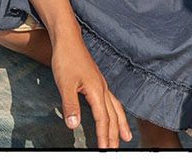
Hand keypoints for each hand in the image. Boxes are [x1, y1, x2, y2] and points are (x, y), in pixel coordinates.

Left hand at [49, 33, 132, 147]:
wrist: (68, 40)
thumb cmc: (66, 59)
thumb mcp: (65, 84)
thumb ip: (70, 105)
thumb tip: (73, 125)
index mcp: (97, 90)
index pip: (103, 119)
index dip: (104, 136)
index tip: (104, 151)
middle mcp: (103, 88)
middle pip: (113, 116)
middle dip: (115, 135)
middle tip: (116, 151)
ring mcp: (102, 85)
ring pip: (116, 109)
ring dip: (121, 125)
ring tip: (126, 137)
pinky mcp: (98, 82)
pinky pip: (112, 102)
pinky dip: (116, 113)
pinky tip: (114, 114)